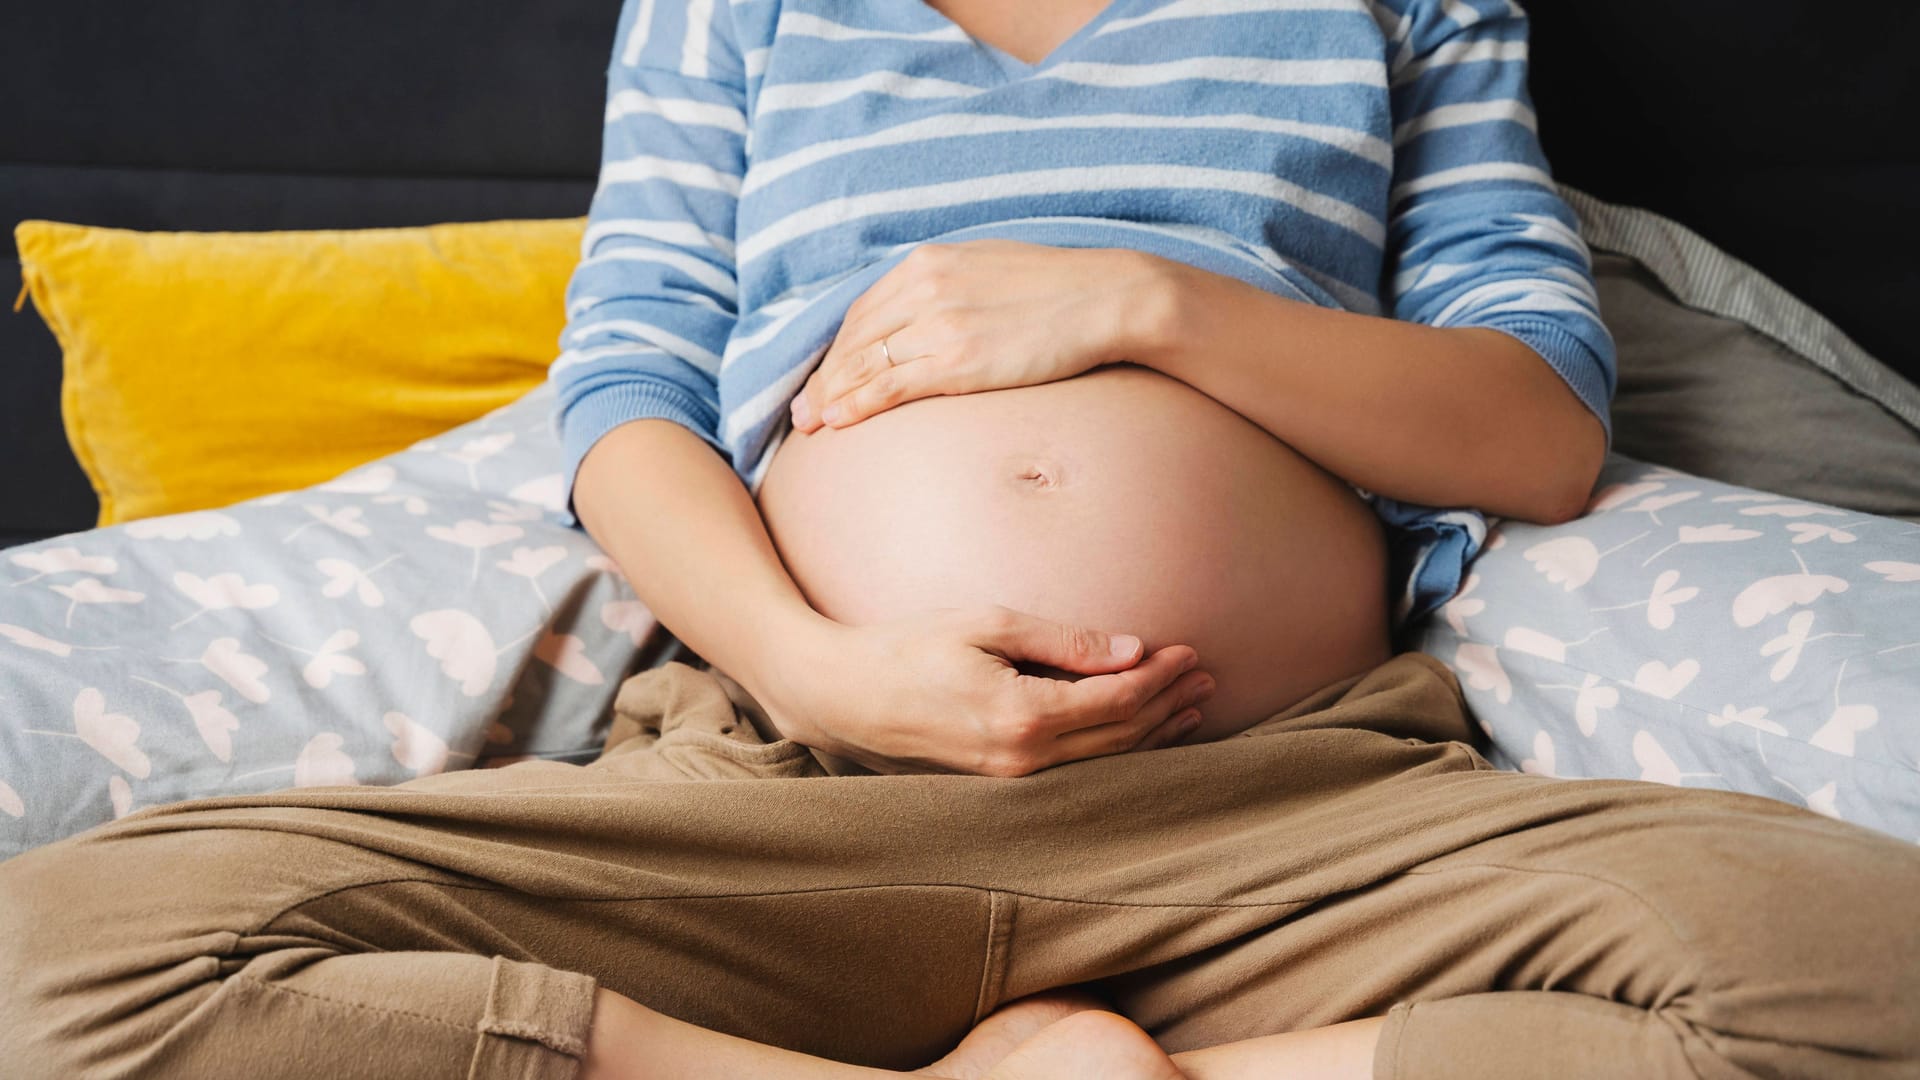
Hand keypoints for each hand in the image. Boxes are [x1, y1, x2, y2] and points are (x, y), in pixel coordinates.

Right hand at [759, 605, 1215, 776]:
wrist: (843, 697)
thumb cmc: (908, 648)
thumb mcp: (985, 625)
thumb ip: (1063, 640)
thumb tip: (1132, 649)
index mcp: (1021, 717)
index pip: (1116, 700)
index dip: (1159, 676)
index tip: (1188, 650)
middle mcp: (1023, 761)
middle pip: (1121, 737)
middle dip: (1168, 704)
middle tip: (1206, 675)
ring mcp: (1012, 780)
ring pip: (1105, 761)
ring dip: (1153, 732)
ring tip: (1192, 706)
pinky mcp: (1002, 784)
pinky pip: (1078, 768)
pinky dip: (1117, 748)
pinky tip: (1140, 734)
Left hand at [789, 240, 1168, 431]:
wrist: (1106, 297)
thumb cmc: (1058, 290)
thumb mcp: (990, 269)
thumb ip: (951, 287)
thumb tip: (930, 315)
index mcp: (929, 263)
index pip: (864, 311)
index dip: (838, 350)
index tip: (825, 376)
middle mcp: (924, 288)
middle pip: (855, 340)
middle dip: (824, 378)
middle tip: (800, 412)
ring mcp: (938, 324)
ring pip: (863, 365)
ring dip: (830, 397)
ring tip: (809, 426)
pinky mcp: (956, 359)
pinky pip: (889, 386)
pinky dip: (856, 404)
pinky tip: (838, 423)